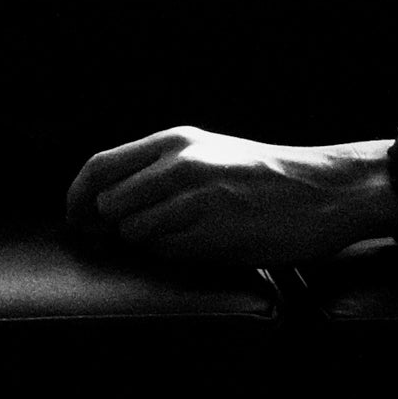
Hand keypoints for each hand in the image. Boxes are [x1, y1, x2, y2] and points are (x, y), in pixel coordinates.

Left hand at [66, 125, 388, 263]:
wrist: (323, 191)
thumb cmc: (263, 177)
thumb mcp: (207, 153)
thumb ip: (160, 168)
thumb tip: (110, 198)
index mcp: (172, 141)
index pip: (100, 166)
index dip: (77, 196)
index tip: (74, 219)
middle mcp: (177, 164)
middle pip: (109, 204)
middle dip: (109, 227)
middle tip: (118, 240)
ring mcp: (195, 197)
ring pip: (136, 232)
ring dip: (146, 244)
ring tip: (179, 238)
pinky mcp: (215, 230)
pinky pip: (169, 253)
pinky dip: (174, 257)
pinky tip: (201, 247)